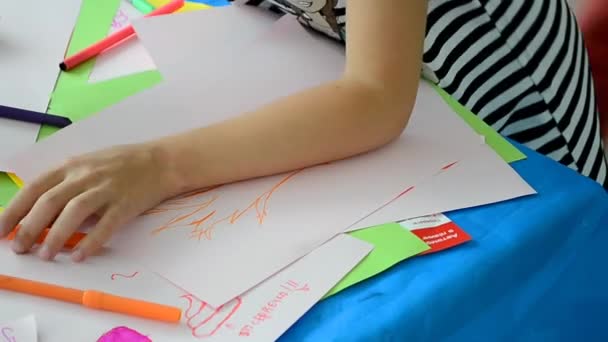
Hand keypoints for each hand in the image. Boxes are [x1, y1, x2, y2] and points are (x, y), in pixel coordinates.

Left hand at [0, 142, 177, 261]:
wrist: (161, 161)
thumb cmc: (123, 164)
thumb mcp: (89, 165)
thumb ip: (66, 184)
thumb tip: (40, 215)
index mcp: (72, 166)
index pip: (35, 188)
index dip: (14, 210)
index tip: (0, 230)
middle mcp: (86, 176)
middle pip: (50, 202)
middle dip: (29, 227)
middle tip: (19, 248)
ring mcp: (107, 189)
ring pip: (74, 212)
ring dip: (55, 236)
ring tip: (45, 255)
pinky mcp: (126, 203)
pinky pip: (105, 225)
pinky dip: (91, 242)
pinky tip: (80, 255)